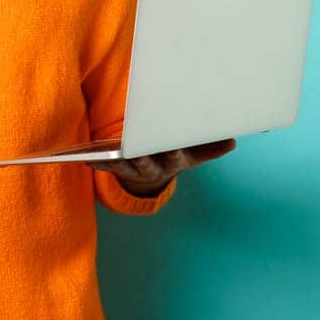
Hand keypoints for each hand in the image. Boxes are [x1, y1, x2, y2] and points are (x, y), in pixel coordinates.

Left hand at [87, 138, 236, 197]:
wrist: (154, 177)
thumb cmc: (175, 156)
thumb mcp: (195, 154)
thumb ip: (211, 147)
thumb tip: (233, 141)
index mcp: (173, 161)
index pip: (175, 158)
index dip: (174, 153)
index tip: (173, 147)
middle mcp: (154, 168)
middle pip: (147, 163)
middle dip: (141, 158)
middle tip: (135, 151)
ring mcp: (135, 170)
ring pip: (124, 166)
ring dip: (113, 162)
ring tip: (101, 155)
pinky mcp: (118, 168)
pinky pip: (107, 166)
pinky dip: (97, 162)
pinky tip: (86, 158)